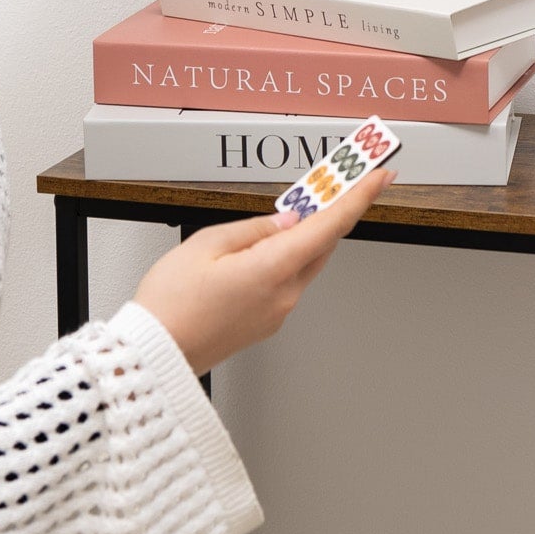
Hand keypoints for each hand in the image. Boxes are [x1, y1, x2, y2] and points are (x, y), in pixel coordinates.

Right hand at [131, 164, 395, 374]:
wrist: (154, 356)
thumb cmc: (171, 304)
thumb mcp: (206, 244)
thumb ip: (254, 228)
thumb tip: (287, 220)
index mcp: (273, 269)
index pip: (331, 225)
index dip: (360, 197)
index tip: (380, 177)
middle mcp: (284, 294)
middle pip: (322, 244)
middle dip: (333, 211)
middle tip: (340, 180)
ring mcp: (277, 312)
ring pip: (305, 262)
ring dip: (308, 234)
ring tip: (299, 207)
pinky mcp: (266, 322)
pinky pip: (287, 280)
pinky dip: (288, 257)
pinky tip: (270, 244)